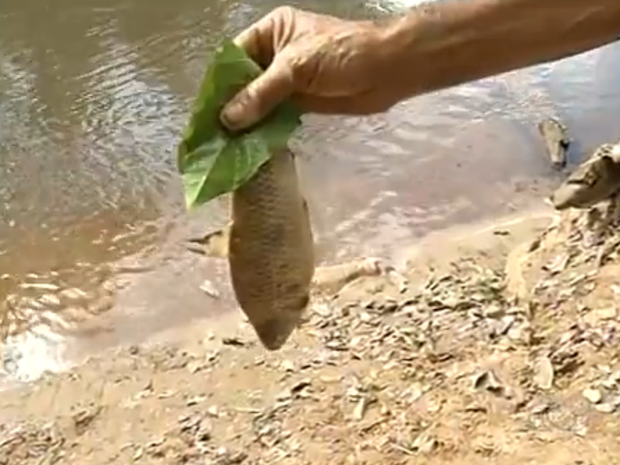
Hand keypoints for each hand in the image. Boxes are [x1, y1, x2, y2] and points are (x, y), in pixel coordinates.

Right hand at [220, 7, 400, 130]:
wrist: (389, 69)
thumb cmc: (343, 55)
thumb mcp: (296, 67)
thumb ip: (261, 93)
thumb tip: (227, 119)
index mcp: (270, 32)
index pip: (233, 58)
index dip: (218, 85)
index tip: (203, 113)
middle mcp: (274, 55)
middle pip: (243, 82)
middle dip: (229, 107)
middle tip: (210, 136)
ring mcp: (288, 80)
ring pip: (257, 102)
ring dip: (244, 122)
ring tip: (224, 147)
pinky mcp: (301, 102)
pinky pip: (274, 116)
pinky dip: (262, 130)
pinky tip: (248, 146)